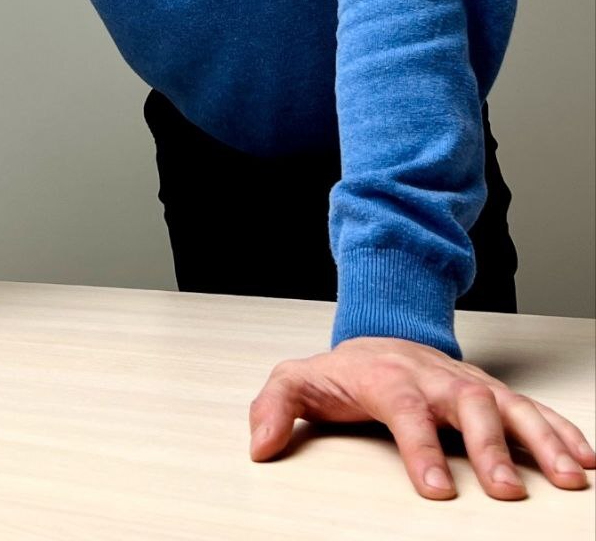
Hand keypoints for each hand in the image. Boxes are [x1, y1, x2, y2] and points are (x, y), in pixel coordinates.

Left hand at [249, 336, 594, 498]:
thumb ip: (276, 406)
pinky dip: (560, 430)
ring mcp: (467, 382)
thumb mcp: (299, 379)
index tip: (436, 491)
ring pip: (509, 405)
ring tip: (569, 477)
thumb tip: (259, 444)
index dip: (421, 449)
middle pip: (468, 406)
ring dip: (541, 440)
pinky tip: (584, 458)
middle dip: (490, 448)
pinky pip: (532, 408)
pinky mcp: (491, 392)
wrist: (381, 328)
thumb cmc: (344, 368)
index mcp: (389, 376)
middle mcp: (435, 377)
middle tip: (508, 493)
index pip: (407, 410)